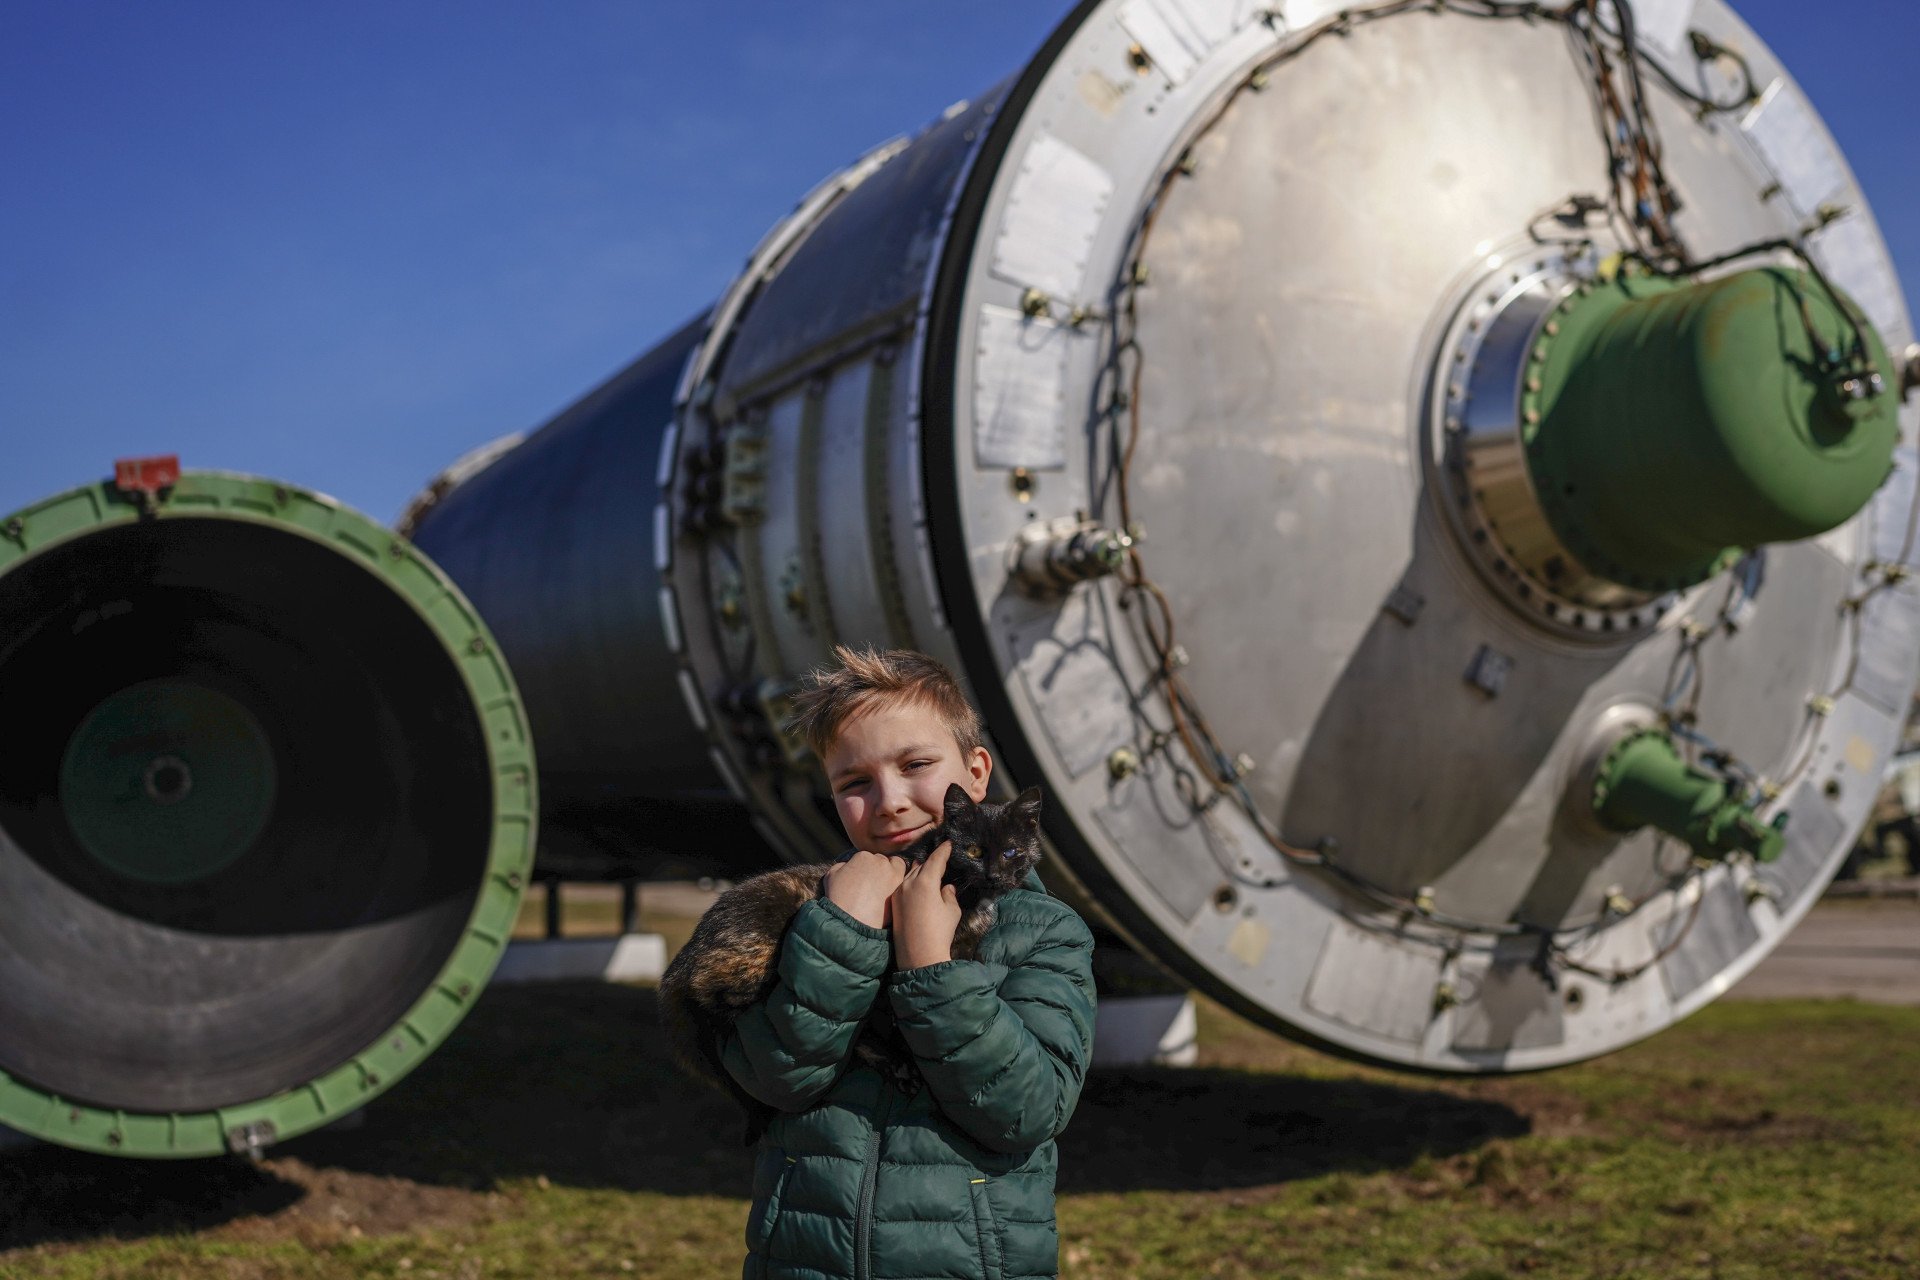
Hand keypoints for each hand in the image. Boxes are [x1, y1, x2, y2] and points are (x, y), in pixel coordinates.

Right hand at [822, 850, 906, 927]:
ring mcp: (893, 874)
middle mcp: (880, 861)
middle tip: (875, 883)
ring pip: (898, 866)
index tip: (864, 878)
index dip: (865, 868)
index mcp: (863, 856)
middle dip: (879, 869)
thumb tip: (849, 866)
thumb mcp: (831, 876)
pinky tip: (891, 895)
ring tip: (886, 887)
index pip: (867, 857)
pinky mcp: (901, 889)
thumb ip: (842, 865)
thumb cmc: (838, 900)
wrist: (851, 922)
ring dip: (893, 872)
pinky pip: (904, 882)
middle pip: (883, 860)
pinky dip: (899, 886)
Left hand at [891, 841, 962, 969]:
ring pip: (910, 874)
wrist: (918, 956)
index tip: (949, 843)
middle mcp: (909, 883)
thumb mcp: (951, 911)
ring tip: (928, 868)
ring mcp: (898, 892)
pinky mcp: (892, 903)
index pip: (936, 859)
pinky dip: (911, 881)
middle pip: (922, 865)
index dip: (944, 851)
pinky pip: (902, 885)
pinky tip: (916, 884)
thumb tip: (946, 887)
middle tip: (940, 855)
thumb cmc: (939, 932)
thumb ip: (949, 895)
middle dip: (932, 860)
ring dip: (919, 870)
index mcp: (925, 881)